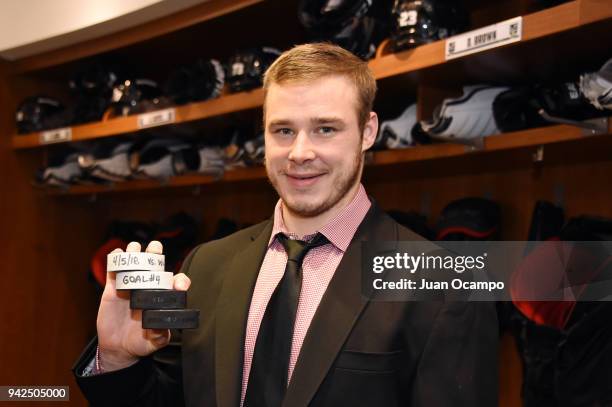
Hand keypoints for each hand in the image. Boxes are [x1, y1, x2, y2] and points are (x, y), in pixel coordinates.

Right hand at [96, 240, 190, 371]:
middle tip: (155, 247)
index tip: (178, 284)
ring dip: (135, 253)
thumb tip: (161, 326)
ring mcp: (131, 286)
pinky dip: (115, 259)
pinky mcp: (113, 288)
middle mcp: (149, 288)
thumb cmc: (142, 342)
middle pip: (154, 265)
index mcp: (163, 298)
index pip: (175, 284)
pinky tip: (118, 254)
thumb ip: (160, 334)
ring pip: (134, 263)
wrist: (118, 347)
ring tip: (134, 249)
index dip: (179, 281)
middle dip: (155, 254)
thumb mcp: (154, 342)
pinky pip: (114, 270)